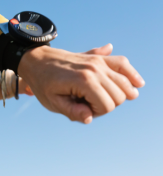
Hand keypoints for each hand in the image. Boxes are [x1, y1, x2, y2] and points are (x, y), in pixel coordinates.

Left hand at [18, 44, 143, 123]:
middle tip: (87, 103)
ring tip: (103, 97)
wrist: (37, 61)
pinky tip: (137, 83)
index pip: (107, 105)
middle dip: (107, 104)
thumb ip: (72, 111)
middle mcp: (95, 69)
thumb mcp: (52, 102)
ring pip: (125, 82)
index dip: (96, 113)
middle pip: (120, 95)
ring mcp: (99, 61)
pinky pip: (123, 63)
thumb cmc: (43, 84)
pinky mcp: (99, 57)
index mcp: (84, 81)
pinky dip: (130, 74)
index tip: (80, 109)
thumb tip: (89, 118)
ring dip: (120, 93)